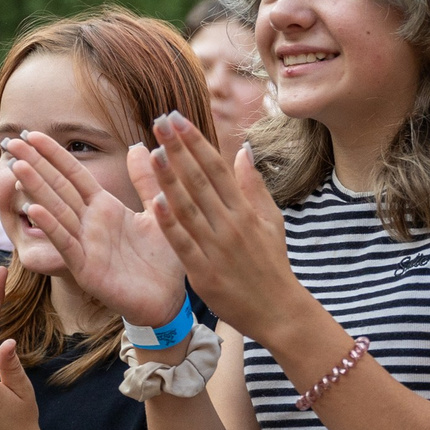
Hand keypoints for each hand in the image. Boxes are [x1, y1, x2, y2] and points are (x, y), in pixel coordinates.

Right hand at [4, 130, 185, 327]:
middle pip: (58, 188)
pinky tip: (34, 210)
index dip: (54, 154)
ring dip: (36, 189)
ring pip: (56, 212)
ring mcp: (85, 246)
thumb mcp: (158, 210)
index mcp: (104, 208)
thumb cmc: (163, 258)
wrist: (169, 299)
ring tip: (17, 166)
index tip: (33, 133)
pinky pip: (66, 244)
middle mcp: (89, 224)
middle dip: (35, 165)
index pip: (74, 174)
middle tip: (11, 142)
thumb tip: (140, 145)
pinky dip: (51, 227)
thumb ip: (146, 180)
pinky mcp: (86, 270)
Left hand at [137, 112, 306, 346]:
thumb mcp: (271, 221)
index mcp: (245, 209)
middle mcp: (231, 223)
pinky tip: (156, 201)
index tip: (177, 118)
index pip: (217, 167)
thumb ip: (253, 186)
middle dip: (179, 149)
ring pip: (189, 207)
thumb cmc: (271, 263)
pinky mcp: (204, 272)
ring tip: (152, 151)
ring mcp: (217, 248)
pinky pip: (184, 243)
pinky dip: (171, 222)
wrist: (277, 310)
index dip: (196, 141)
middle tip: (160, 121)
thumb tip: (243, 150)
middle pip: (200, 179)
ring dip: (170, 178)